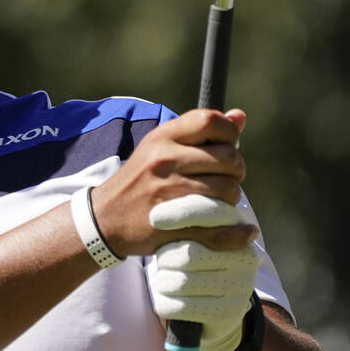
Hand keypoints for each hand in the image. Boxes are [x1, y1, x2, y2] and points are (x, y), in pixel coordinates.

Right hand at [89, 108, 254, 257]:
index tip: (228, 147)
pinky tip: (244, 232)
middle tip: (226, 179)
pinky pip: (221, 229)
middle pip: (229, 159)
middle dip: (237, 170)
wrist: (105, 218)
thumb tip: (239, 116)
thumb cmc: (140, 180)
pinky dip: (238, 234)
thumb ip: (199, 132)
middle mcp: (165, 161)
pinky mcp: (173, 225)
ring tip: (220, 201)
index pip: (210, 121)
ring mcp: (168, 194)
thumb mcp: (160, 147)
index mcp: (162, 138)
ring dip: (232, 199)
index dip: (230, 133)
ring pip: (229, 191)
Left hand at [148, 198, 260, 350]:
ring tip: (162, 280)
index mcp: (240, 230)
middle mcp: (245, 257)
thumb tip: (163, 194)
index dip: (180, 213)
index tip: (153, 217)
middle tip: (162, 261)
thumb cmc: (198, 263)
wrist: (217, 312)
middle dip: (165, 258)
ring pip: (181, 282)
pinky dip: (164, 304)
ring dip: (162, 282)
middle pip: (188, 253)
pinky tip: (164, 301)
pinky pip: (180, 307)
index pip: (209, 214)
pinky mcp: (228, 313)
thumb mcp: (198, 236)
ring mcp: (240, 287)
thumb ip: (190, 218)